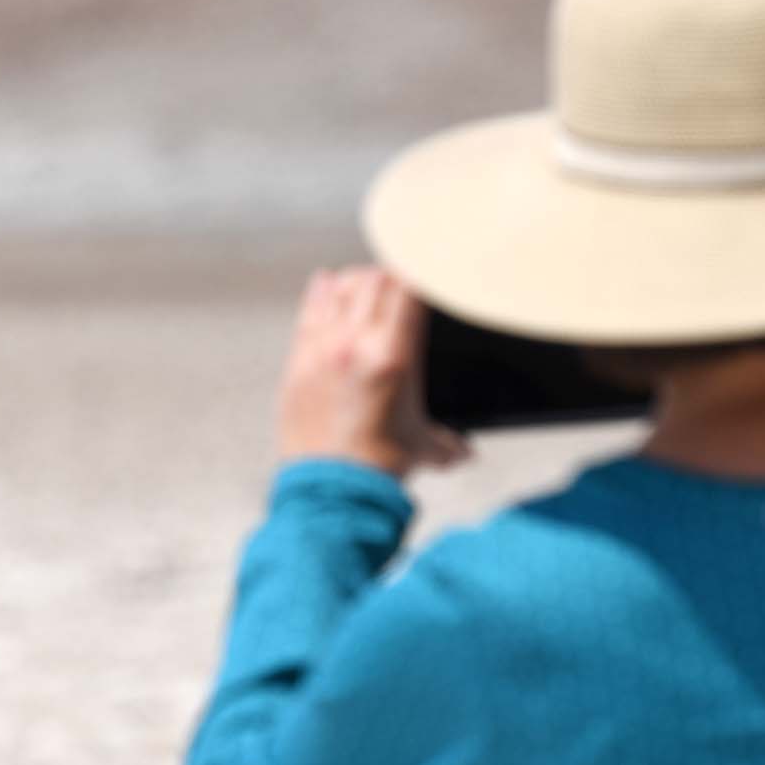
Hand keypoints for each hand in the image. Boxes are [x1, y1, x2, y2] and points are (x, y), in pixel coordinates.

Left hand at [275, 266, 467, 478]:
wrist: (329, 490)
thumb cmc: (379, 468)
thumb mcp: (426, 448)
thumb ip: (452, 443)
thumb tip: (467, 451)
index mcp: (392, 356)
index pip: (407, 288)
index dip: (420, 274)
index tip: (428, 276)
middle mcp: (354, 343)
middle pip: (374, 278)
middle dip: (391, 276)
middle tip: (401, 283)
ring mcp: (321, 348)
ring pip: (340, 287)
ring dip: (358, 281)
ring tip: (368, 287)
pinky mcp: (297, 360)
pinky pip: (310, 308)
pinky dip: (323, 292)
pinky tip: (330, 285)